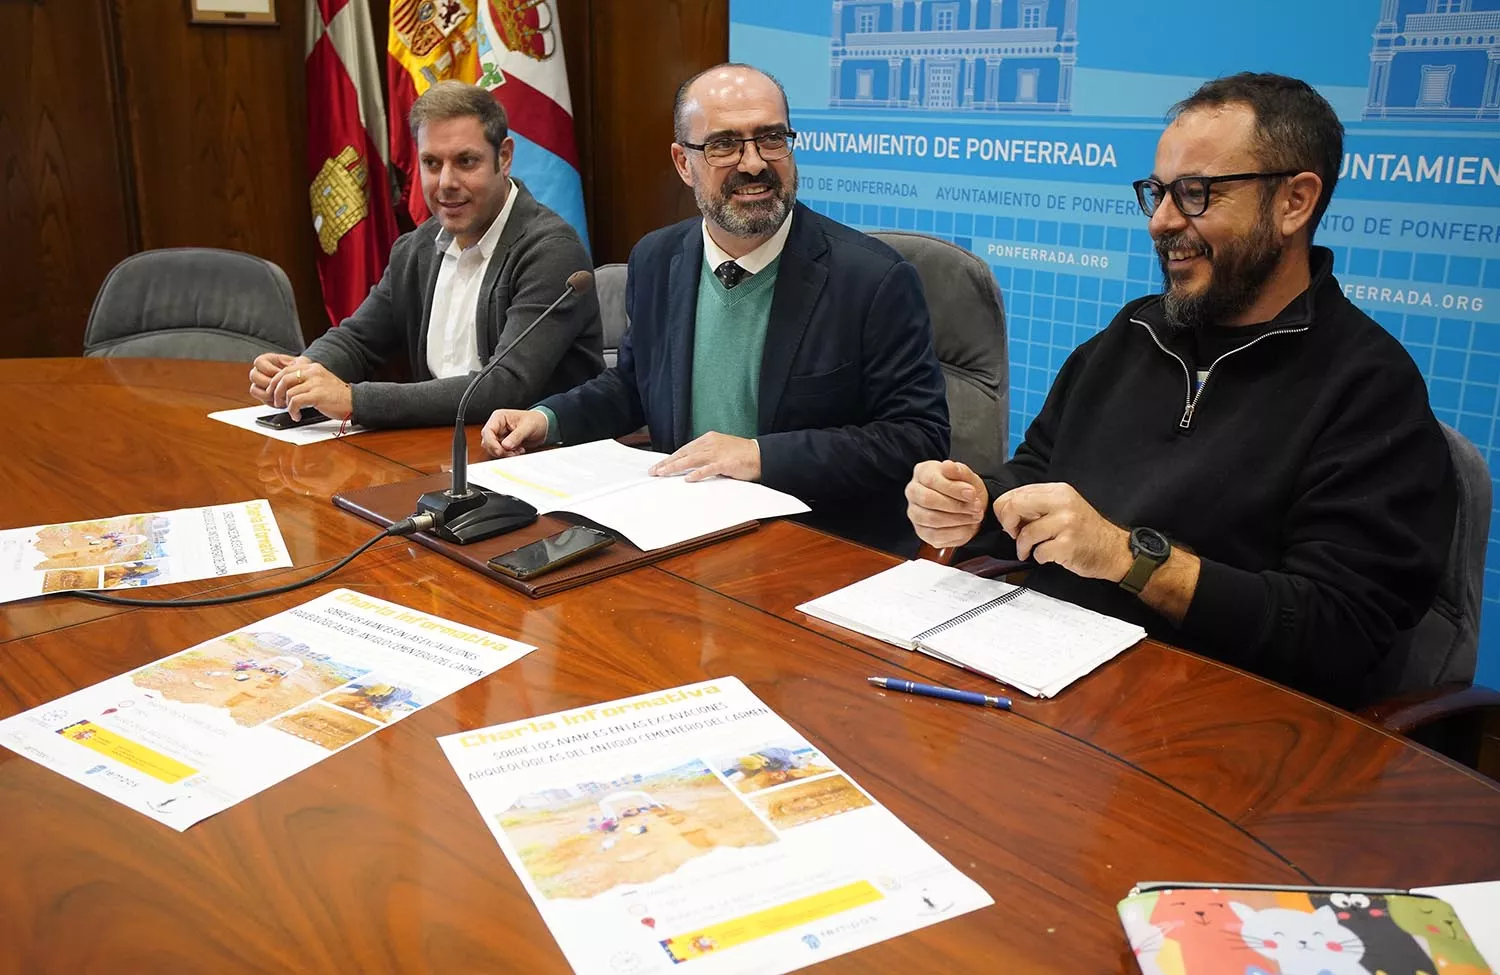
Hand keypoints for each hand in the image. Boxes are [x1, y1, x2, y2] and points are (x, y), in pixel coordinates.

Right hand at [249, 353, 303, 404]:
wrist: (303, 382)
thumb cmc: (301, 370)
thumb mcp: (301, 363)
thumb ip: (296, 363)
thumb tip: (290, 368)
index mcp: (265, 360)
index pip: (259, 362)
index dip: (270, 369)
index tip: (282, 374)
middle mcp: (259, 372)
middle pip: (254, 376)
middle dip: (269, 383)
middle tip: (282, 387)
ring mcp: (259, 385)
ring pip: (254, 389)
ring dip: (269, 393)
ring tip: (283, 394)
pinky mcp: (263, 396)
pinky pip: (261, 400)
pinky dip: (272, 401)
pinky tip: (282, 400)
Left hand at [273, 361, 351, 420]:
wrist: (354, 401)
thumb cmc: (337, 395)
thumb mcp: (319, 381)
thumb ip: (305, 379)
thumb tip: (285, 385)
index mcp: (312, 367)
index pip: (285, 370)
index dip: (275, 382)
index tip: (273, 392)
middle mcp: (313, 372)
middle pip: (283, 378)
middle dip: (275, 392)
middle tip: (276, 402)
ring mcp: (315, 383)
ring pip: (288, 391)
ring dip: (285, 404)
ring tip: (289, 411)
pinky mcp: (317, 395)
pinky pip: (296, 402)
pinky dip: (292, 411)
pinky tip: (297, 416)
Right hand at [480, 409, 549, 456]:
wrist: (544, 427)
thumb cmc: (536, 421)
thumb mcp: (528, 427)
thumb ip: (516, 436)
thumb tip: (505, 445)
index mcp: (499, 417)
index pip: (488, 431)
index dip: (491, 443)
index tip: (500, 451)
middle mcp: (497, 426)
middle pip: (487, 442)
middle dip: (499, 450)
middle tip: (513, 452)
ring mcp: (499, 435)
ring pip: (493, 449)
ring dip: (504, 453)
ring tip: (518, 450)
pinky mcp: (503, 443)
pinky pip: (501, 452)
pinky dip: (508, 454)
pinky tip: (519, 450)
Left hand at [648, 432, 760, 481]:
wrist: (761, 454)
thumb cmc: (741, 454)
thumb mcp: (719, 450)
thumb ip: (705, 456)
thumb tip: (689, 466)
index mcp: (708, 439)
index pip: (684, 449)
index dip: (670, 458)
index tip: (659, 466)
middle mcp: (710, 444)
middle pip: (684, 454)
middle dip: (667, 463)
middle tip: (654, 471)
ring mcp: (718, 453)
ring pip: (692, 460)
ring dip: (675, 467)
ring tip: (663, 473)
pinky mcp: (726, 463)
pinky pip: (709, 469)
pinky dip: (698, 473)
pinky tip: (688, 478)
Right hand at [905, 460, 987, 548]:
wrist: (967, 504)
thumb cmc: (964, 487)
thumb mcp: (967, 476)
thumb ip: (959, 471)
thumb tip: (948, 466)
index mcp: (922, 473)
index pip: (931, 480)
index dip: (953, 488)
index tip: (972, 493)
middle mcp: (913, 492)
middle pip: (928, 500)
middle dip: (956, 505)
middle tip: (976, 507)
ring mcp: (915, 513)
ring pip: (931, 519)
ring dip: (958, 519)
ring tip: (975, 517)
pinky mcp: (922, 532)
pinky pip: (936, 536)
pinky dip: (956, 533)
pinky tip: (969, 527)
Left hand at [992, 483, 1130, 581]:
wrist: (1114, 550)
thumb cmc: (1086, 531)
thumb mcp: (1063, 508)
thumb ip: (1037, 505)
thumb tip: (1007, 510)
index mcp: (1058, 491)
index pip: (1016, 493)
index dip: (1005, 510)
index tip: (1011, 522)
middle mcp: (1062, 503)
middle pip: (1015, 507)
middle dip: (1008, 524)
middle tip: (1014, 535)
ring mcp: (1066, 524)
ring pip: (1026, 533)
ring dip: (1023, 547)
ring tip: (1030, 550)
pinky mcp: (1068, 545)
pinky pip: (1039, 552)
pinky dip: (1039, 557)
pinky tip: (1048, 555)